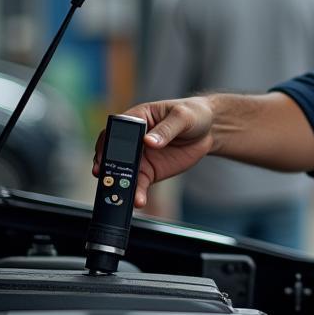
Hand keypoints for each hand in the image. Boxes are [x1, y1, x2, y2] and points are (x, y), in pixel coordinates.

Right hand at [93, 97, 213, 208]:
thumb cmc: (193, 114)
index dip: (106, 143)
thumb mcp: (182, 116)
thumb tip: (148, 141)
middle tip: (107, 179)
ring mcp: (140, 157)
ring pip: (124, 173)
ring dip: (120, 184)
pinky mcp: (150, 172)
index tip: (105, 155)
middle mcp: (134, 139)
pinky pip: (139, 184)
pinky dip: (136, 193)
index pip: (115, 130)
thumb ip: (166, 128)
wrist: (208, 131)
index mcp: (137, 118)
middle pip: (114, 154)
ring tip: (122, 195)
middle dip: (108, 167)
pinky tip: (138, 200)